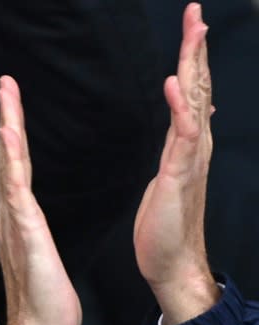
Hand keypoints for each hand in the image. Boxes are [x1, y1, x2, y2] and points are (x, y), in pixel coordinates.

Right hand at [0, 75, 81, 324]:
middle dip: (6, 118)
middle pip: (7, 158)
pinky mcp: (25, 232)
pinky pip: (16, 186)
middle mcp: (11, 217)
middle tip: (5, 82)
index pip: (14, 170)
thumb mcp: (41, 261)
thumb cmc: (45, 304)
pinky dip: (12, 157)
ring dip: (8, 125)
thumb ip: (29, 241)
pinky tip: (9, 134)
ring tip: (6, 92)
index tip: (10, 108)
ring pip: (9, 164)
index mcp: (18, 222)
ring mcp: (15, 223)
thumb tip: (25, 234)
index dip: (11, 137)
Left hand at [133, 2, 219, 324]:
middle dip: (195, 49)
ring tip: (194, 33)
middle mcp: (195, 144)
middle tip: (195, 13)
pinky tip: (175, 85)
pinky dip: (180, 108)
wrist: (171, 259)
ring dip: (193, 66)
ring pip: (194, 103)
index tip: (191, 25)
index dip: (191, 58)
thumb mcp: (174, 171)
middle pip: (197, 87)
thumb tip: (192, 116)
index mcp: (187, 142)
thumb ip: (182, 142)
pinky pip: (182, 136)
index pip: (191, 91)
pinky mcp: (180, 174)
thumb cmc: (167, 221)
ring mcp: (190, 158)